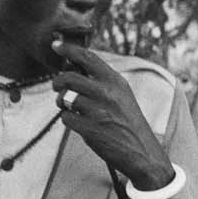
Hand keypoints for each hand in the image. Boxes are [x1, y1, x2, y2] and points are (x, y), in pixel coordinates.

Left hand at [50, 40, 174, 189]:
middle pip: (70, 77)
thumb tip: (73, 67)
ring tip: (69, 108)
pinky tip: (79, 124)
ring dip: (62, 103)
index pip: (88, 58)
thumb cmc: (128, 123)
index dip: (68, 49)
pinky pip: (66, 117)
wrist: (142, 152)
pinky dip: (68, 120)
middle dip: (58, 81)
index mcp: (116, 81)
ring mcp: (98, 111)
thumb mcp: (121, 96)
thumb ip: (101, 81)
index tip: (55, 45)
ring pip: (66, 99)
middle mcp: (107, 93)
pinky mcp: (90, 129)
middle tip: (56, 86)